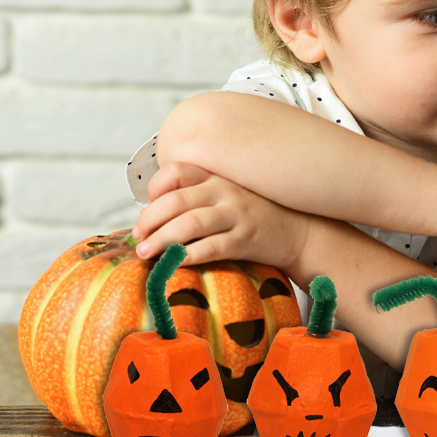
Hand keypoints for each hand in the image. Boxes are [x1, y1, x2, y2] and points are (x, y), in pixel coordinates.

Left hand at [131, 162, 310, 268]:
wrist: (299, 231)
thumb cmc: (255, 216)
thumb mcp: (228, 195)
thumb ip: (198, 196)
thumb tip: (152, 213)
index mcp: (217, 177)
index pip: (177, 171)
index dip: (155, 188)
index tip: (146, 208)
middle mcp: (225, 191)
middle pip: (176, 200)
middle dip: (150, 220)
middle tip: (138, 238)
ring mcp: (237, 215)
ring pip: (190, 224)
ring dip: (162, 240)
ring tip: (146, 254)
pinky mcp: (246, 240)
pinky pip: (211, 248)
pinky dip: (188, 256)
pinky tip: (174, 264)